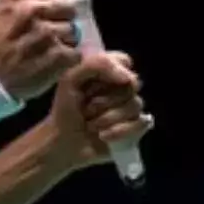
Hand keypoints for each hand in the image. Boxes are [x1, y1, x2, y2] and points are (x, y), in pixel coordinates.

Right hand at [0, 0, 82, 100]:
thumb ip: (25, 2)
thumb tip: (59, 1)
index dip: (54, 0)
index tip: (47, 13)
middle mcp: (31, 9)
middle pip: (68, 8)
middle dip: (62, 20)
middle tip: (49, 35)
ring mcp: (45, 32)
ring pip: (73, 31)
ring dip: (64, 42)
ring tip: (47, 51)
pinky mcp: (57, 55)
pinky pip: (75, 53)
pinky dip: (67, 60)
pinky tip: (51, 64)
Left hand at [47, 50, 154, 170]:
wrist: (63, 143)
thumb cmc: (65, 110)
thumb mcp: (71, 79)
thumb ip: (98, 65)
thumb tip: (128, 78)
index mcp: (107, 74)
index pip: (124, 61)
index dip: (115, 70)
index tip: (96, 81)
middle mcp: (122, 90)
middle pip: (132, 84)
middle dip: (105, 99)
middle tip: (86, 108)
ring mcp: (130, 110)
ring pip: (135, 105)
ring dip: (107, 117)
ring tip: (91, 125)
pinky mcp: (135, 130)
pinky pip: (140, 124)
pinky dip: (118, 131)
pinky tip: (103, 136)